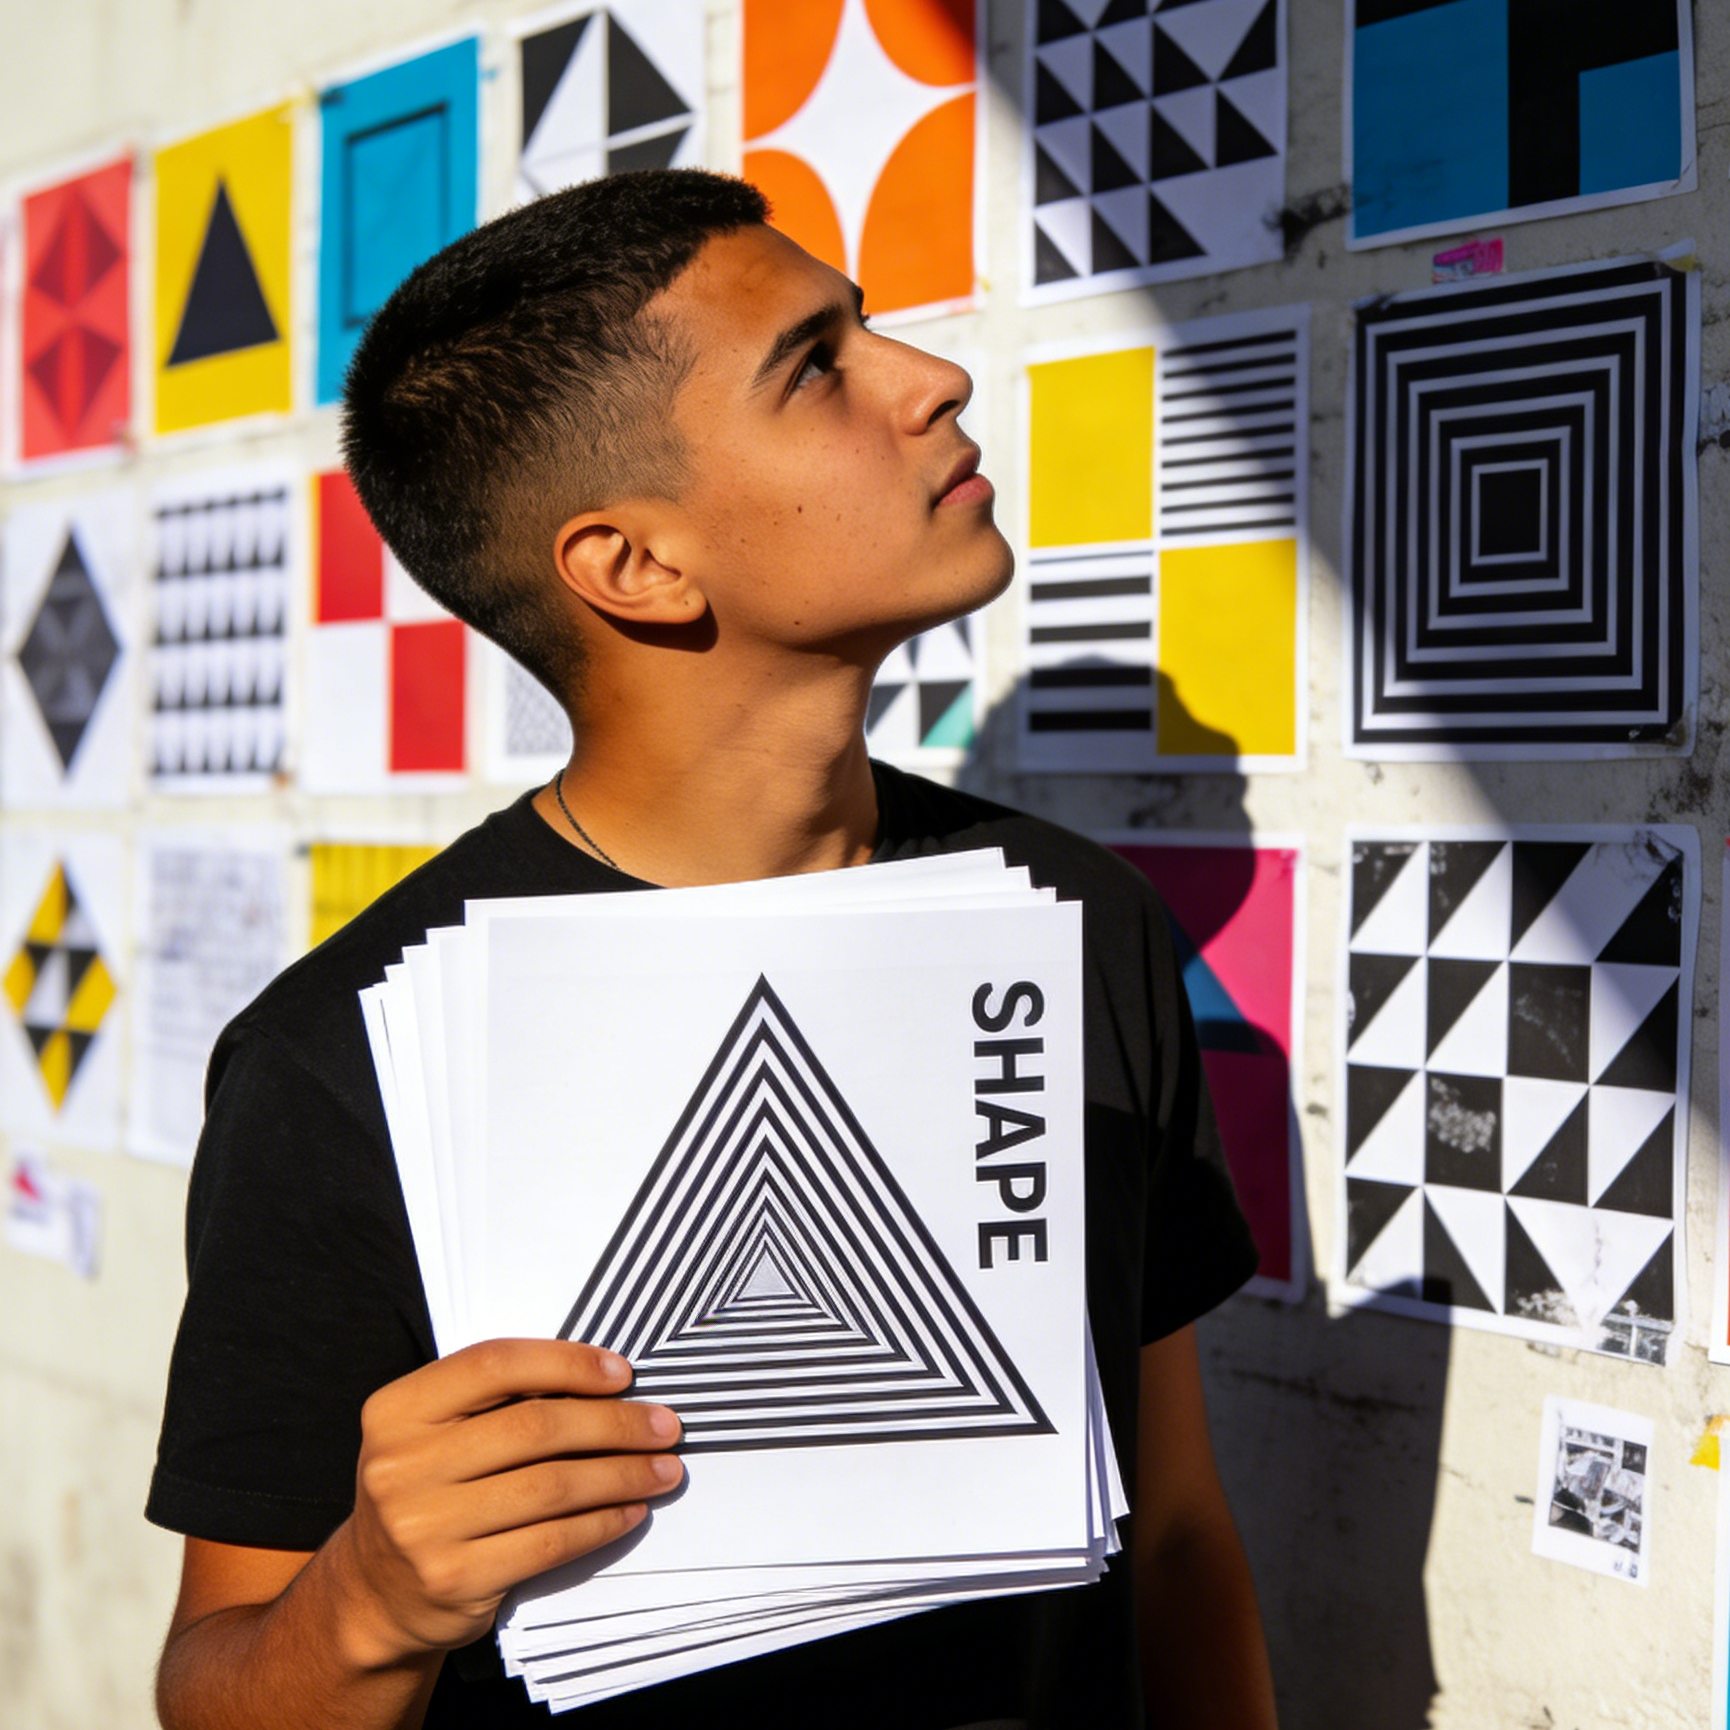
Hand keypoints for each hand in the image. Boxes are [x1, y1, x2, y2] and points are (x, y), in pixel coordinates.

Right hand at [331, 1339, 681, 1666]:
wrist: (376, 1594)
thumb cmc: (429, 1492)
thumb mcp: (436, 1434)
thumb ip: (496, 1402)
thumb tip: (606, 1381)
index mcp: (397, 1410)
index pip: (495, 1363)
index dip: (567, 1363)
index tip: (623, 1373)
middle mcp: (401, 1465)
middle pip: (534, 1427)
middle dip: (614, 1423)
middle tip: (665, 1425)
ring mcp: (423, 1527)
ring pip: (550, 1486)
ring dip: (622, 1474)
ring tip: (665, 1469)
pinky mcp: (454, 1579)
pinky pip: (549, 1542)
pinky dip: (601, 1523)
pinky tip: (631, 1510)